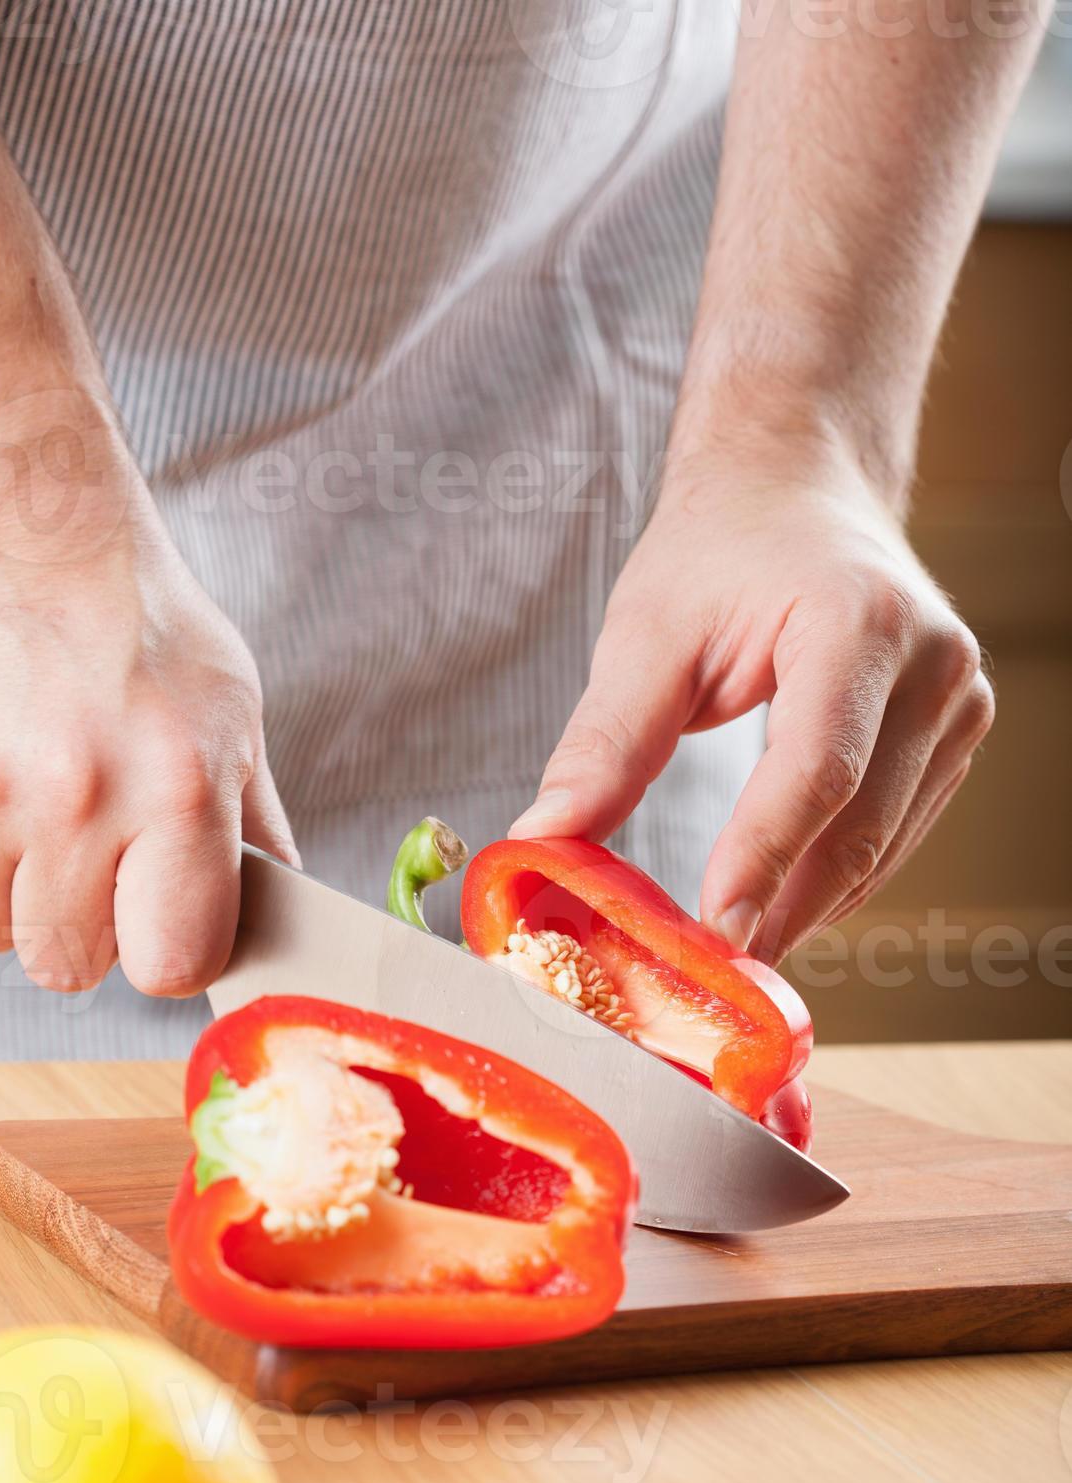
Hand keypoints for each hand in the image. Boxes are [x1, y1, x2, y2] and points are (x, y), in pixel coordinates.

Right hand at [0, 401, 294, 995]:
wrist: (8, 500)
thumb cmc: (127, 603)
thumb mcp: (228, 707)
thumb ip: (251, 827)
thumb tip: (280, 918)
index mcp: (178, 785)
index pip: (172, 963)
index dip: (165, 951)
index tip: (158, 923)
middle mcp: (77, 793)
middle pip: (66, 964)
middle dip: (81, 928)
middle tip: (86, 858)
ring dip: (4, 891)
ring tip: (26, 809)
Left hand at [512, 440, 992, 961]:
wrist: (799, 486)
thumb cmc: (723, 546)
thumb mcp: (648, 633)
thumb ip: (603, 743)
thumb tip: (543, 840)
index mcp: (860, 623)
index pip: (816, 771)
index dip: (763, 859)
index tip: (714, 931)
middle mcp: (933, 665)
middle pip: (859, 825)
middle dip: (781, 908)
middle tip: (710, 976)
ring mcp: (958, 703)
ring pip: (883, 847)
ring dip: (806, 908)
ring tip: (730, 956)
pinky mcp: (954, 736)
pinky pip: (894, 835)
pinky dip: (833, 880)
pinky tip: (776, 906)